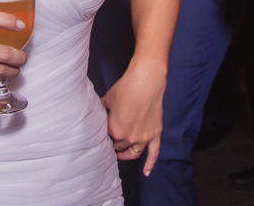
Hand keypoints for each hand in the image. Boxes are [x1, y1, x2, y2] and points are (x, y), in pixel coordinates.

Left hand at [102, 57, 165, 175]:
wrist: (146, 81)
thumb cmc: (126, 87)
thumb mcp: (109, 98)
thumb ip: (103, 108)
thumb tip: (98, 109)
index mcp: (114, 130)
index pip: (106, 137)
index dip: (104, 132)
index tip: (103, 130)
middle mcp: (128, 137)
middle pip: (118, 145)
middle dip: (114, 142)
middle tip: (111, 139)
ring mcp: (143, 138)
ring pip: (133, 152)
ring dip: (126, 155)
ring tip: (121, 155)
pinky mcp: (155, 134)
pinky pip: (153, 153)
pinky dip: (150, 164)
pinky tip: (146, 172)